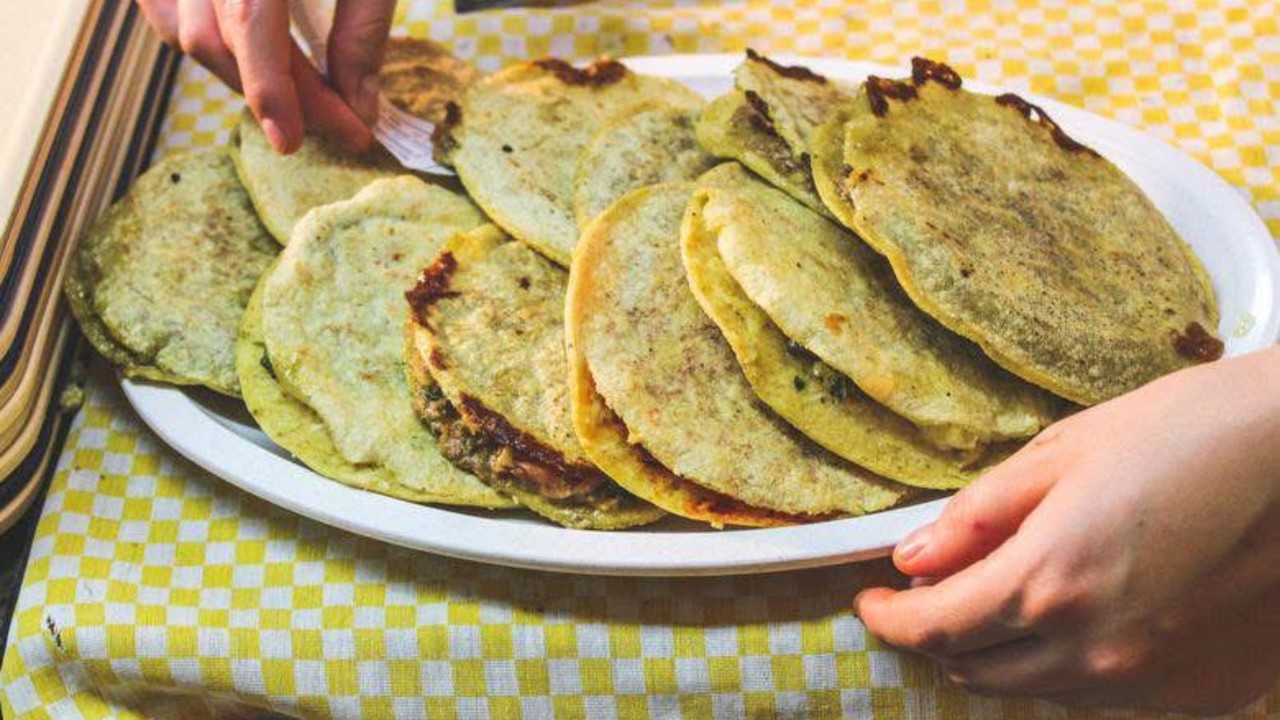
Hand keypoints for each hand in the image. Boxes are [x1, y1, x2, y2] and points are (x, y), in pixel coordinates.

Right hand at [136, 0, 396, 153]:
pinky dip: (211, 44)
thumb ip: (363, 30)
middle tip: (339, 126)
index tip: (298, 142)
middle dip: (275, 94)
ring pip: (182, 31)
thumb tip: (358, 108)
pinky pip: (168, 12)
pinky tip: (256, 63)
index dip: (273, 89)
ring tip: (300, 97)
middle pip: (212, 37)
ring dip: (240, 74)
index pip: (248, 22)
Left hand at [855, 347, 1279, 713]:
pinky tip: (1087, 616)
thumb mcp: (1066, 452)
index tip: (874, 602)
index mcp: (1050, 583)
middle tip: (935, 595)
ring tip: (1008, 600)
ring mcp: (1153, 682)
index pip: (934, 627)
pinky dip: (1073, 664)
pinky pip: (1108, 696)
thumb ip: (978, 516)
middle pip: (978, 670)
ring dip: (1004, 653)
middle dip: (941, 636)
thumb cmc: (1195, 433)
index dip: (890, 619)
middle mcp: (1095, 650)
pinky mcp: (1203, 693)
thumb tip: (913, 556)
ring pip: (1039, 690)